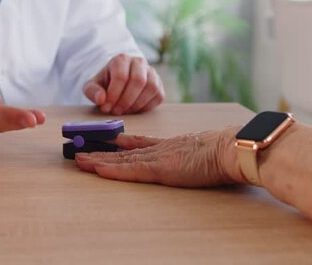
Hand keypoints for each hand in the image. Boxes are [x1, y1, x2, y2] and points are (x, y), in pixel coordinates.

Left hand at [75, 127, 244, 186]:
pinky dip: (112, 171)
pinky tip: (97, 169)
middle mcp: (160, 149)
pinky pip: (130, 171)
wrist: (231, 149)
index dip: (122, 142)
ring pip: (122, 161)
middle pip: (125, 151)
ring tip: (80, 160)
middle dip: (102, 152)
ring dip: (99, 161)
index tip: (109, 139)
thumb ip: (197, 154)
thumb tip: (203, 156)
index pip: (141, 143)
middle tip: (81, 151)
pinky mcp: (160, 169)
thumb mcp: (206, 150)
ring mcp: (158, 158)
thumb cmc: (226, 152)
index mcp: (171, 145)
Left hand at [83, 54, 164, 115]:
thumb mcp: (92, 86)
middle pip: (138, 80)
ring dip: (136, 104)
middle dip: (126, 100)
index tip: (106, 107)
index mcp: (122, 59)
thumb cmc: (105, 85)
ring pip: (151, 88)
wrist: (118, 84)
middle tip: (116, 112)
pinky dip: (146, 107)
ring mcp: (152, 73)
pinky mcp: (159, 85)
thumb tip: (101, 99)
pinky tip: (133, 110)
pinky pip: (158, 96)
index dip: (114, 95)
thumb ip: (92, 91)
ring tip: (124, 111)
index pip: (121, 76)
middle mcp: (139, 62)